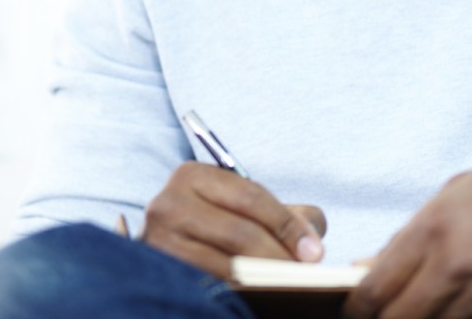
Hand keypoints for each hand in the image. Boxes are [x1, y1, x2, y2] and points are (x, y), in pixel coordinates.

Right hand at [141, 162, 326, 278]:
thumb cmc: (223, 221)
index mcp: (193, 175)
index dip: (287, 225)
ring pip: (222, 265)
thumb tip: (312, 244)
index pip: (251, 198)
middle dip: (278, 255)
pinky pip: (205, 286)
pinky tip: (259, 296)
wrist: (177, 240)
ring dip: (260, 279)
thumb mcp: (249, 205)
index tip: (314, 252)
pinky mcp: (158, 272)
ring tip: (288, 287)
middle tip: (305, 274)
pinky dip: (236, 291)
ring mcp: (157, 241)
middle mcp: (167, 204)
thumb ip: (288, 214)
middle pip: (237, 232)